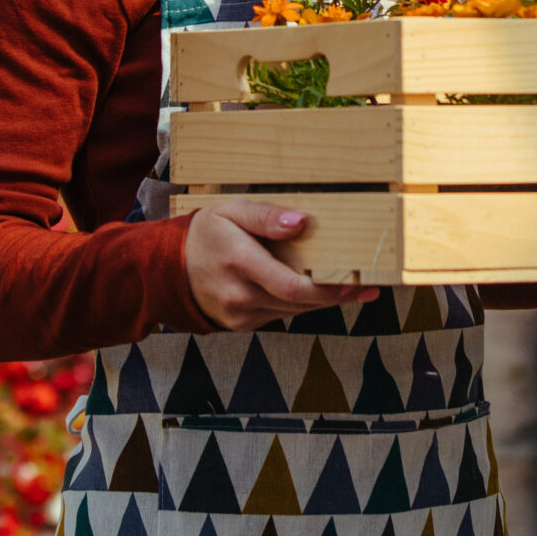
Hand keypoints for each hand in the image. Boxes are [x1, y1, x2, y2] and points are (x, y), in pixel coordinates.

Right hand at [185, 199, 377, 329]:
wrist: (169, 267)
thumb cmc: (207, 233)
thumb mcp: (231, 211)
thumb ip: (266, 216)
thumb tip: (301, 222)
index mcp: (239, 262)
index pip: (293, 286)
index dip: (330, 288)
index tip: (358, 280)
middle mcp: (239, 294)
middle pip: (300, 303)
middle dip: (336, 295)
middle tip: (367, 285)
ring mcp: (239, 314)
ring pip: (293, 312)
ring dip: (322, 301)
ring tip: (353, 287)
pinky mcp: (241, 324)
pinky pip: (280, 315)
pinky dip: (300, 304)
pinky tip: (317, 291)